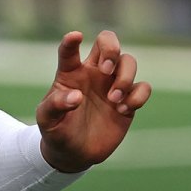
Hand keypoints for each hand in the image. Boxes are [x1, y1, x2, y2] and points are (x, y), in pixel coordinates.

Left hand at [36, 30, 151, 172]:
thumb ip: (56, 105)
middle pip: (108, 41)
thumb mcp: (47, 120)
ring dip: (125, 77)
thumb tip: (75, 96)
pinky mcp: (128, 100)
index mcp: (70, 73)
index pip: (69, 51)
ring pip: (129, 61)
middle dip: (111, 48)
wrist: (74, 153)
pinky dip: (138, 95)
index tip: (75, 36)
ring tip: (113, 99)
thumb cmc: (56, 131)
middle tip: (105, 69)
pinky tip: (122, 109)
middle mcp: (93, 73)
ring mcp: (112, 85)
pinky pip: (143, 87)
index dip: (71, 41)